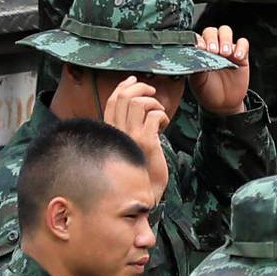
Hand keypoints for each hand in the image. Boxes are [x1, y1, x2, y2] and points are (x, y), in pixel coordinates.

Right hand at [100, 77, 169, 198]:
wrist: (143, 195)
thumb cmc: (138, 170)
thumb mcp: (128, 145)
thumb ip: (126, 127)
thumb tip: (133, 104)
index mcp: (111, 132)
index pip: (111, 101)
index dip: (122, 86)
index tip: (133, 80)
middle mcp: (117, 133)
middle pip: (124, 97)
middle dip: (140, 88)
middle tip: (152, 92)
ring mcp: (131, 137)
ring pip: (138, 103)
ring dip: (154, 103)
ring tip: (160, 112)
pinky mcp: (146, 142)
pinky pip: (155, 116)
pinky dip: (163, 116)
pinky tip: (164, 126)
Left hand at [189, 26, 250, 115]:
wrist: (223, 105)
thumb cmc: (207, 92)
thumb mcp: (197, 82)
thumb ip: (196, 67)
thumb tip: (194, 56)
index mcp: (199, 52)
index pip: (198, 37)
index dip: (199, 40)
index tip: (200, 48)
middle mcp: (213, 48)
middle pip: (212, 31)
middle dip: (212, 38)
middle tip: (213, 50)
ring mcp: (227, 50)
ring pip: (226, 32)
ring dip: (225, 39)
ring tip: (225, 53)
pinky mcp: (241, 56)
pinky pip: (243, 43)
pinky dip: (241, 47)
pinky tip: (237, 57)